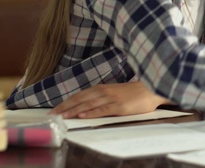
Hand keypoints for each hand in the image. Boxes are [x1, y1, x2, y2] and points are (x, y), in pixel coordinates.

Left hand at [48, 81, 171, 118]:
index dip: (66, 102)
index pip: (79, 95)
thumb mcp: (116, 92)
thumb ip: (103, 97)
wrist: (152, 89)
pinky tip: (82, 116)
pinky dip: (90, 112)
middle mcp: (104, 91)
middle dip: (64, 107)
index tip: (55, 109)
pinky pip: (102, 109)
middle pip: (80, 99)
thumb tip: (89, 105)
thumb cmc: (135, 92)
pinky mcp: (119, 106)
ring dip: (73, 110)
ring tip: (62, 116)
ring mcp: (111, 98)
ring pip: (88, 104)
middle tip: (52, 114)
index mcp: (102, 88)